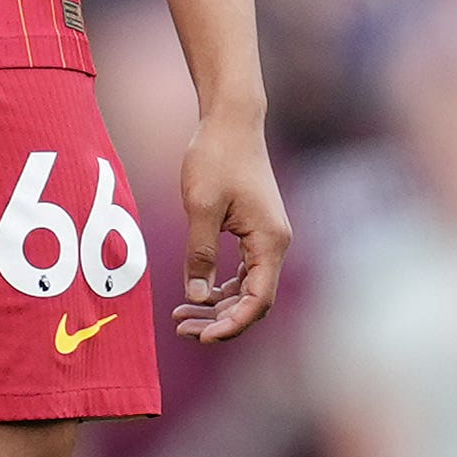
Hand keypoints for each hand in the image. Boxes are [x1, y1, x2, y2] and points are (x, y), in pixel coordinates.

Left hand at [170, 110, 288, 342]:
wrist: (231, 119)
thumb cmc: (216, 156)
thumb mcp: (200, 206)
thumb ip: (199, 254)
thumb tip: (197, 298)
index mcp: (269, 241)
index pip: (257, 300)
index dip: (231, 325)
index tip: (201, 337)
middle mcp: (275, 243)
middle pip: (254, 300)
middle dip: (220, 320)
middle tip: (181, 329)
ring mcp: (267, 237)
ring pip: (248, 288)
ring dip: (219, 306)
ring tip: (182, 316)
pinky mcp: (256, 230)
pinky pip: (244, 271)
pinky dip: (222, 287)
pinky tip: (198, 293)